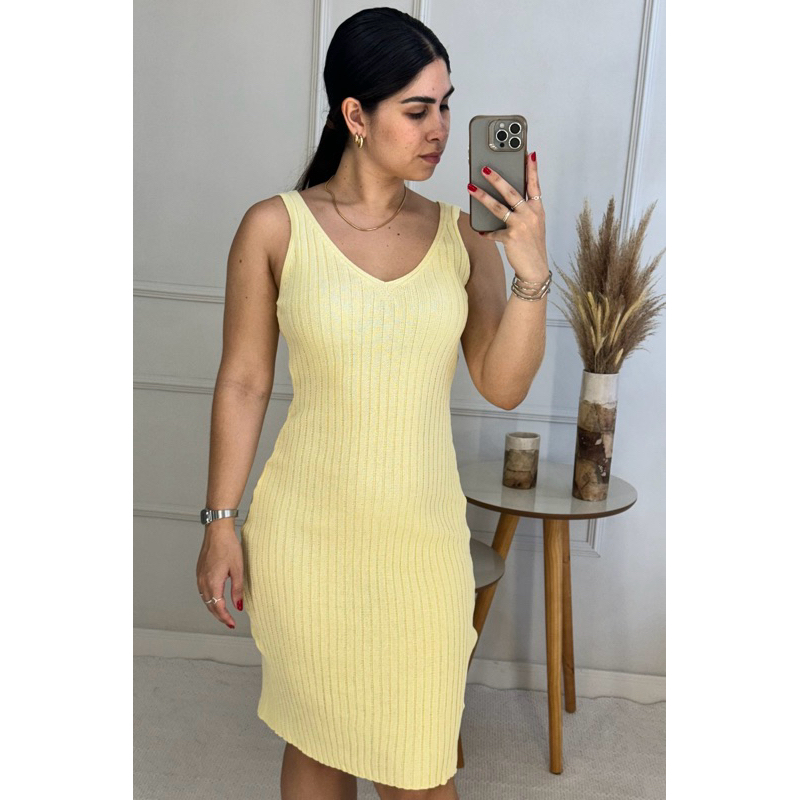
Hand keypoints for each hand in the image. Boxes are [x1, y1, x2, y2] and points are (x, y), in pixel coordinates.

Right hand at [196, 524, 242, 628]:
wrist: (217, 531)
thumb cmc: (228, 546)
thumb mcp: (238, 569)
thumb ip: (238, 589)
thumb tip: (238, 606)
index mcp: (213, 582)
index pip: (218, 607)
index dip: (225, 618)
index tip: (232, 624)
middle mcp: (203, 581)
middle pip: (210, 606)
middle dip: (219, 616)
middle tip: (229, 622)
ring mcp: (199, 576)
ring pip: (205, 599)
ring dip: (213, 608)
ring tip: (224, 614)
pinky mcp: (199, 572)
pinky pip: (202, 591)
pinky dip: (209, 599)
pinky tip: (216, 599)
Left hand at [467, 151, 547, 281]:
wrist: (535, 269)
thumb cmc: (532, 245)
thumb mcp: (533, 224)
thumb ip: (523, 210)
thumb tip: (503, 200)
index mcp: (537, 208)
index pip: (535, 184)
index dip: (532, 169)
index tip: (528, 153)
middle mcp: (530, 214)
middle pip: (511, 191)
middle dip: (497, 178)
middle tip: (485, 168)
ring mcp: (521, 225)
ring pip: (498, 207)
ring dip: (482, 196)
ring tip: (471, 187)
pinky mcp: (511, 237)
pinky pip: (493, 231)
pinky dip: (487, 232)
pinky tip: (481, 231)